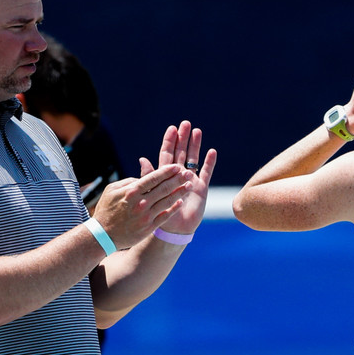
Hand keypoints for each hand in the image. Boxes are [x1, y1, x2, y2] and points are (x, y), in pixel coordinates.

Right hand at [89, 165, 190, 249]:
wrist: (103, 235)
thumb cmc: (106, 209)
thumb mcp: (112, 190)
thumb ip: (128, 182)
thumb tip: (143, 177)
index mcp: (131, 191)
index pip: (153, 178)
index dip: (167, 172)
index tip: (178, 166)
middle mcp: (140, 203)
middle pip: (164, 189)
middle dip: (178, 180)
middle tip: (189, 173)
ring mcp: (146, 216)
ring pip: (167, 202)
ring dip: (180, 192)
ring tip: (190, 185)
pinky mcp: (148, 227)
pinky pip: (165, 216)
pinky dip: (173, 208)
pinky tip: (180, 202)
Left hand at [139, 120, 217, 234]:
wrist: (174, 230)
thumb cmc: (159, 214)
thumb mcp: (152, 194)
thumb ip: (149, 176)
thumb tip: (142, 158)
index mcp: (165, 176)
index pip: (167, 154)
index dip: (169, 141)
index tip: (172, 128)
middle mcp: (178, 175)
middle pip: (181, 152)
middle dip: (183, 138)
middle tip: (186, 123)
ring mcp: (190, 180)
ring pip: (193, 159)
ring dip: (195, 145)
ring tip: (197, 131)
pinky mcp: (201, 188)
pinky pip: (205, 172)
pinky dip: (208, 162)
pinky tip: (211, 151)